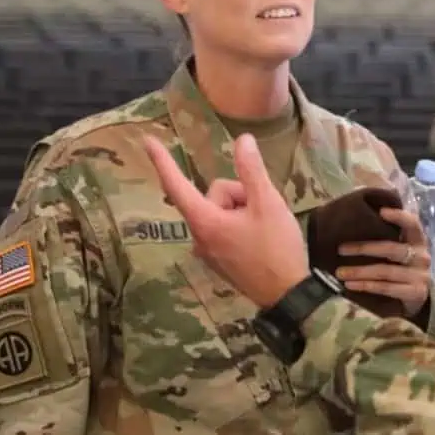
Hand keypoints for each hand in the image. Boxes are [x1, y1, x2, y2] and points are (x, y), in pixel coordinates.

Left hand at [143, 134, 309, 307]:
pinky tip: (260, 237)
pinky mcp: (219, 260)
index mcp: (205, 222)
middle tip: (264, 210)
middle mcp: (199, 237)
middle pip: (215, 195)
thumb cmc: (277, 248)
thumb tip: (242, 140)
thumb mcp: (269, 204)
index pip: (177, 186)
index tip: (146, 141)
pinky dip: (241, 224)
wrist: (288, 294)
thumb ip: (252, 171)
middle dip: (240, 194)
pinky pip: (224, 228)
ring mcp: (208, 251)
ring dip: (243, 210)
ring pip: (222, 211)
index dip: (163, 161)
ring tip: (265, 226)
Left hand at [338, 207, 430, 316]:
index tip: (381, 212)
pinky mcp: (415, 293)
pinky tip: (350, 285)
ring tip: (340, 272)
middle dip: (363, 248)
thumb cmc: (406, 269)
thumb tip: (361, 221)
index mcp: (419, 241)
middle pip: (391, 249)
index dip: (399, 216)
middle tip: (340, 249)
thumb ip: (390, 238)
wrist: (423, 298)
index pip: (413, 224)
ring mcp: (420, 276)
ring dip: (359, 271)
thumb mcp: (403, 251)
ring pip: (384, 271)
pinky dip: (365, 286)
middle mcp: (422, 257)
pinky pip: (385, 287)